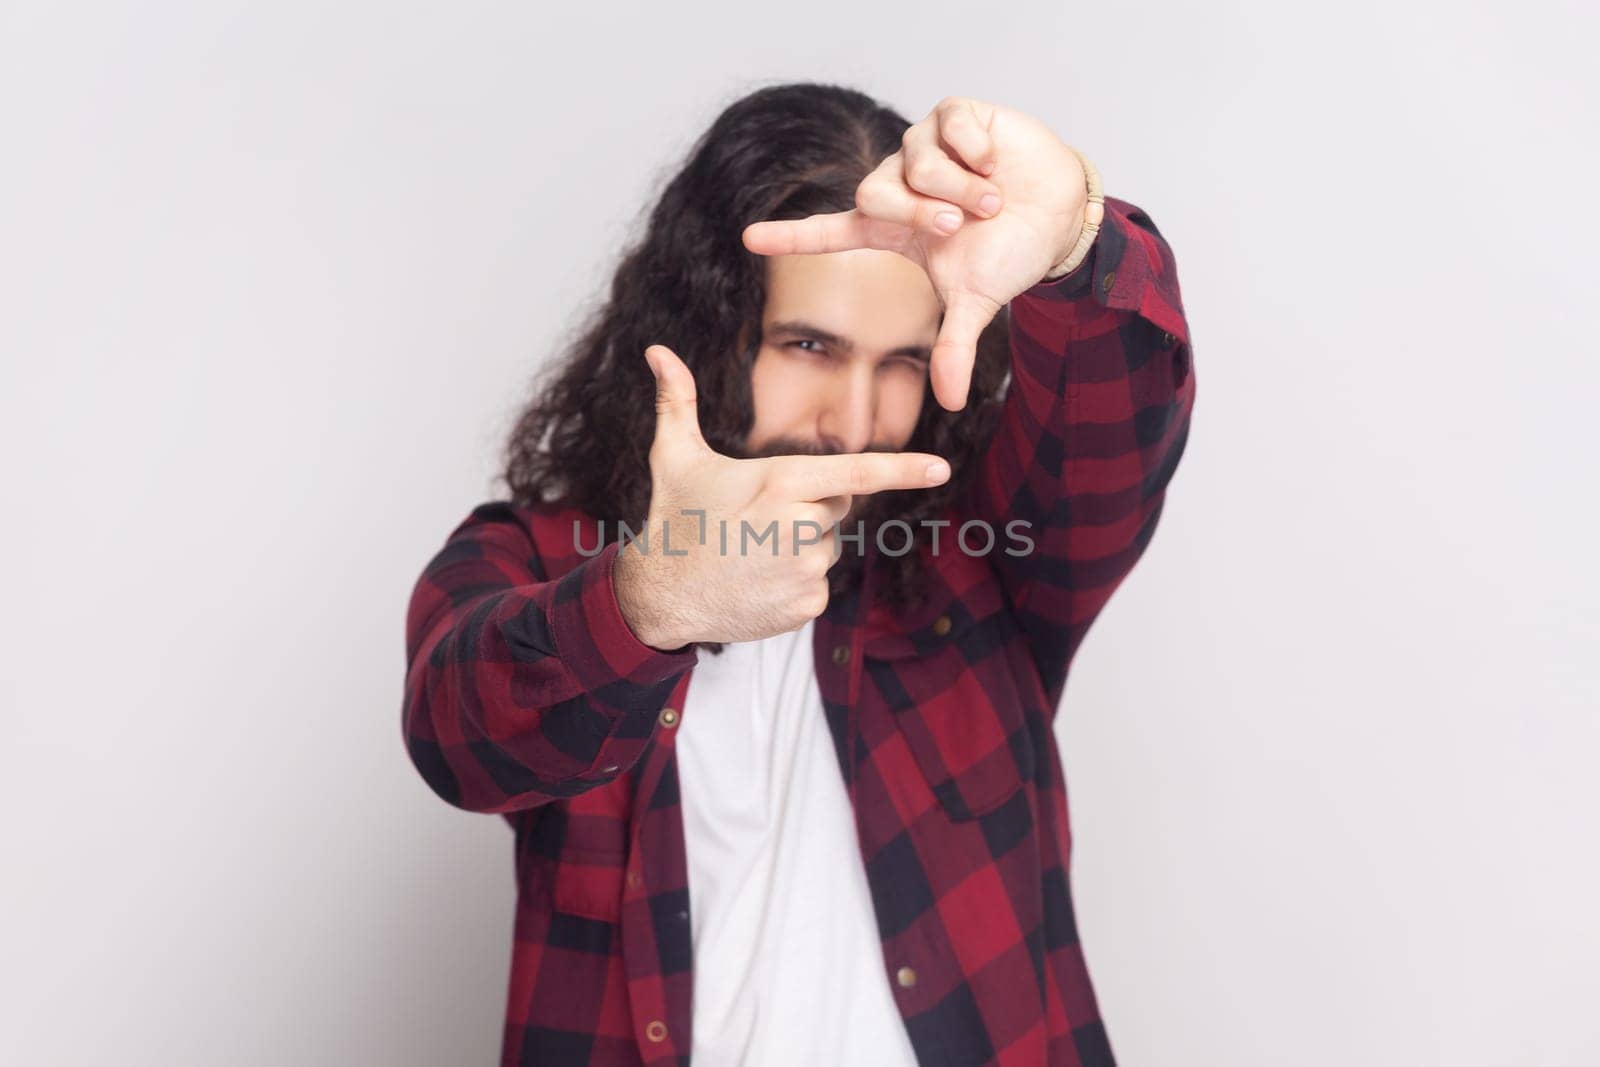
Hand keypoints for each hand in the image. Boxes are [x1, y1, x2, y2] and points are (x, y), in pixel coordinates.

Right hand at [613, 344, 952, 648]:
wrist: (661, 597)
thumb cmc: (673, 520)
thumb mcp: (673, 457)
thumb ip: (676, 401)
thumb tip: (656, 351)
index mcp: (781, 483)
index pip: (857, 472)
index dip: (903, 469)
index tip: (942, 468)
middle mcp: (800, 526)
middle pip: (836, 506)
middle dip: (807, 507)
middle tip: (755, 519)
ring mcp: (806, 571)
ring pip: (826, 547)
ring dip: (798, 547)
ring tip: (751, 553)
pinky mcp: (806, 606)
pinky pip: (817, 584)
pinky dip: (794, 583)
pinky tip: (757, 582)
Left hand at [741, 96, 1088, 411]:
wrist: (1060, 215)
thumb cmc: (1009, 254)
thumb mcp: (977, 303)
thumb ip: (954, 347)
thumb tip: (953, 403)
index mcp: (892, 226)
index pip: (829, 232)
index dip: (790, 237)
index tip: (748, 239)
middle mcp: (899, 183)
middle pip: (872, 193)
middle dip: (916, 212)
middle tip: (955, 225)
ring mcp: (924, 146)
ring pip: (915, 161)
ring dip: (959, 187)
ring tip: (992, 201)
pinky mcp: (953, 114)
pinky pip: (948, 125)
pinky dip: (976, 151)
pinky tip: (996, 164)